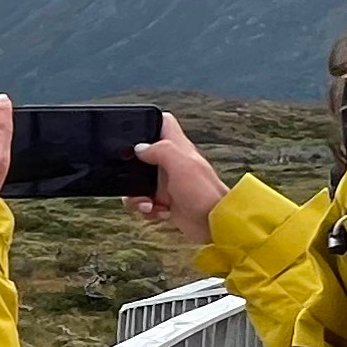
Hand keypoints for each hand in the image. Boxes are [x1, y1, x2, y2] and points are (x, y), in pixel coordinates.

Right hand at [128, 111, 223, 249]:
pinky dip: (146, 209)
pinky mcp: (166, 202)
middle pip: (141, 156)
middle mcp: (171, 163)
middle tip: (132, 179)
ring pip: (139, 183)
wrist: (215, 224)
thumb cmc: (204, 193)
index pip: (163, 123)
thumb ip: (160, 150)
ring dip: (136, 196)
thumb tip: (139, 148)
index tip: (134, 132)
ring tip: (147, 204)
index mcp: (177, 148)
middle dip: (131, 170)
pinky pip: (145, 203)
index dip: (149, 122)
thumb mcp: (182, 165)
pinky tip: (157, 212)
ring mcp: (168, 184)